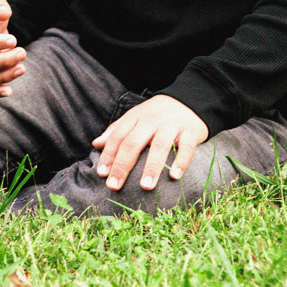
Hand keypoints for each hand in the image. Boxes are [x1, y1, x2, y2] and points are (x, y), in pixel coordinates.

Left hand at [93, 95, 208, 191]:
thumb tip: (96, 144)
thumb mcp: (134, 118)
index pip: (118, 136)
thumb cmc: (156, 114)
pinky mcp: (190, 131)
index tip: (102, 174)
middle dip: (123, 165)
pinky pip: (187, 146)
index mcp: (136, 118)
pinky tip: (175, 176)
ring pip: (160, 145)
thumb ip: (116, 131)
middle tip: (114, 186)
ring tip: (145, 186)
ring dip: (152, 167)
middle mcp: (152, 121)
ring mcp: (171, 125)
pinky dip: (182, 160)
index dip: (108, 155)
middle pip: (134, 142)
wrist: (187, 100)